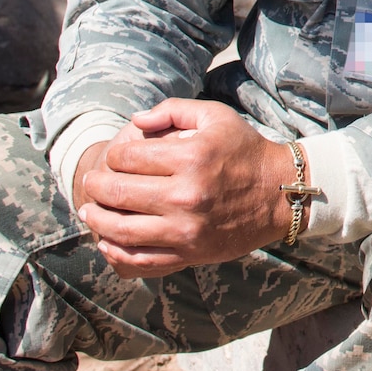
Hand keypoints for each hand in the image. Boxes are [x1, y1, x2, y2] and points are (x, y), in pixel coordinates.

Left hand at [75, 100, 294, 278]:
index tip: (114, 157)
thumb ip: (174, 111)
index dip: (113, 155)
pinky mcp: (190, 253)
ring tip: (90, 211)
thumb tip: (136, 121)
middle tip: (92, 183)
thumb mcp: (217, 117)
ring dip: (97, 219)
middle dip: (97, 186)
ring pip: (122, 229)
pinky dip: (116, 252)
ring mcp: (186, 229)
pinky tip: (107, 241)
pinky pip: (141, 259)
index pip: (127, 157)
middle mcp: (186, 195)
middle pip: (118, 192)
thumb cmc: (246, 151)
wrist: (281, 194)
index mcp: (191, 158)